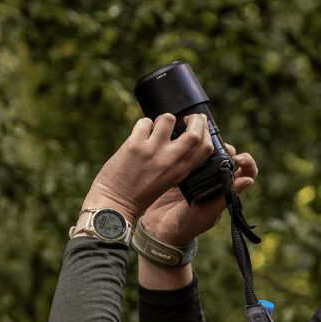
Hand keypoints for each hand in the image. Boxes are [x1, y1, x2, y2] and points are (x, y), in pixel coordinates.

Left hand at [82, 112, 210, 221]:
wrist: (115, 203)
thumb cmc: (140, 193)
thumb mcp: (168, 181)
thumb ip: (178, 164)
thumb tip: (183, 138)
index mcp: (180, 172)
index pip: (206, 148)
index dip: (206, 132)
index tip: (200, 125)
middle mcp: (169, 161)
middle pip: (194, 133)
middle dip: (195, 119)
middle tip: (186, 118)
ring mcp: (152, 151)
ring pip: (168, 120)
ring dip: (164, 119)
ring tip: (156, 126)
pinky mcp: (134, 145)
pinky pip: (144, 122)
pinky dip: (143, 124)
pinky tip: (139, 133)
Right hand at [141, 147, 257, 246]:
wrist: (160, 227)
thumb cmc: (189, 225)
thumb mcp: (208, 213)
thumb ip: (225, 197)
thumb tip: (249, 180)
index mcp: (226, 189)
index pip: (246, 171)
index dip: (247, 162)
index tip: (239, 158)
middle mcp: (215, 178)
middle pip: (226, 154)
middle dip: (222, 146)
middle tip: (212, 146)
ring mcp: (199, 172)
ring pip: (208, 151)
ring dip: (204, 143)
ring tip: (197, 140)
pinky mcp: (182, 169)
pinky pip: (189, 153)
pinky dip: (188, 146)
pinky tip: (182, 143)